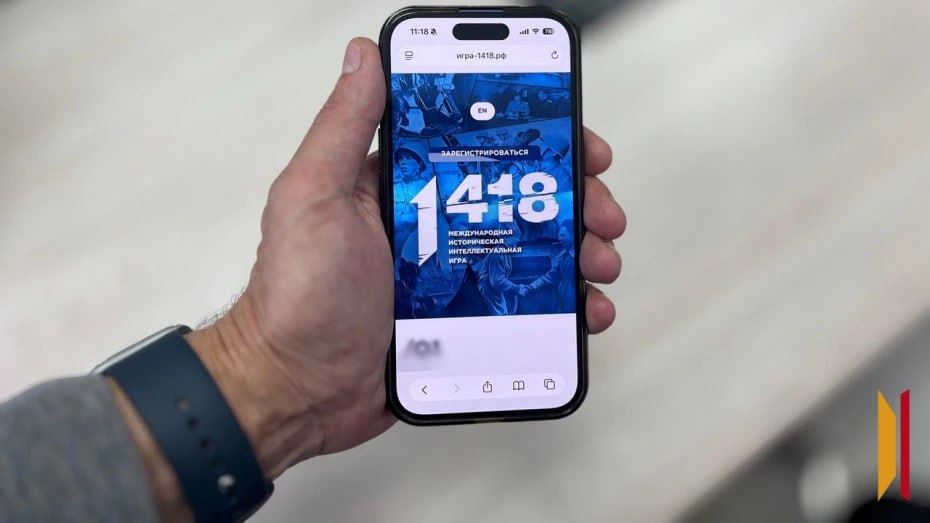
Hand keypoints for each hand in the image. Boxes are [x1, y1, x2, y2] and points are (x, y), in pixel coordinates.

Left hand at [186, 38, 625, 479]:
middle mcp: (435, 224)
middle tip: (602, 214)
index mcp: (405, 186)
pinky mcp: (467, 321)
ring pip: (535, 250)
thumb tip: (362, 54)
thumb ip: (343, 126)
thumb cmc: (297, 297)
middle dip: (573, 199)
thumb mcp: (312, 196)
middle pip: (522, 196)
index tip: (576, 141)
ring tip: (599, 264)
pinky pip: (528, 306)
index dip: (536, 136)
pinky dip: (564, 305)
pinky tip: (584, 310)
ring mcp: (455, 275)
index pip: (482, 143)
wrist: (300, 391)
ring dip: (578, 250)